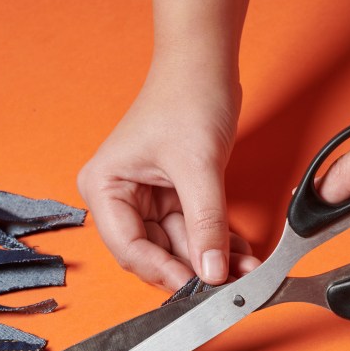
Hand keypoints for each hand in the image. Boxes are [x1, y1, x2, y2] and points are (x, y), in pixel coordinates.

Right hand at [77, 69, 258, 291]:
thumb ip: (206, 223)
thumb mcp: (198, 166)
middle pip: (155, 252)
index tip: (197, 287)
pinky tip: (241, 252)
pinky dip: (218, 241)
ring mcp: (148, 198)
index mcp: (104, 187)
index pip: (129, 249)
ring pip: (180, 245)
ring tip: (245, 269)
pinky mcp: (174, 195)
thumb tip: (212, 271)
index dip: (164, 272)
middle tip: (229, 284)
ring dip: (212, 258)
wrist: (207, 63)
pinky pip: (195, 229)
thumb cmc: (186, 96)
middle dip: (195, 267)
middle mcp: (120, 197)